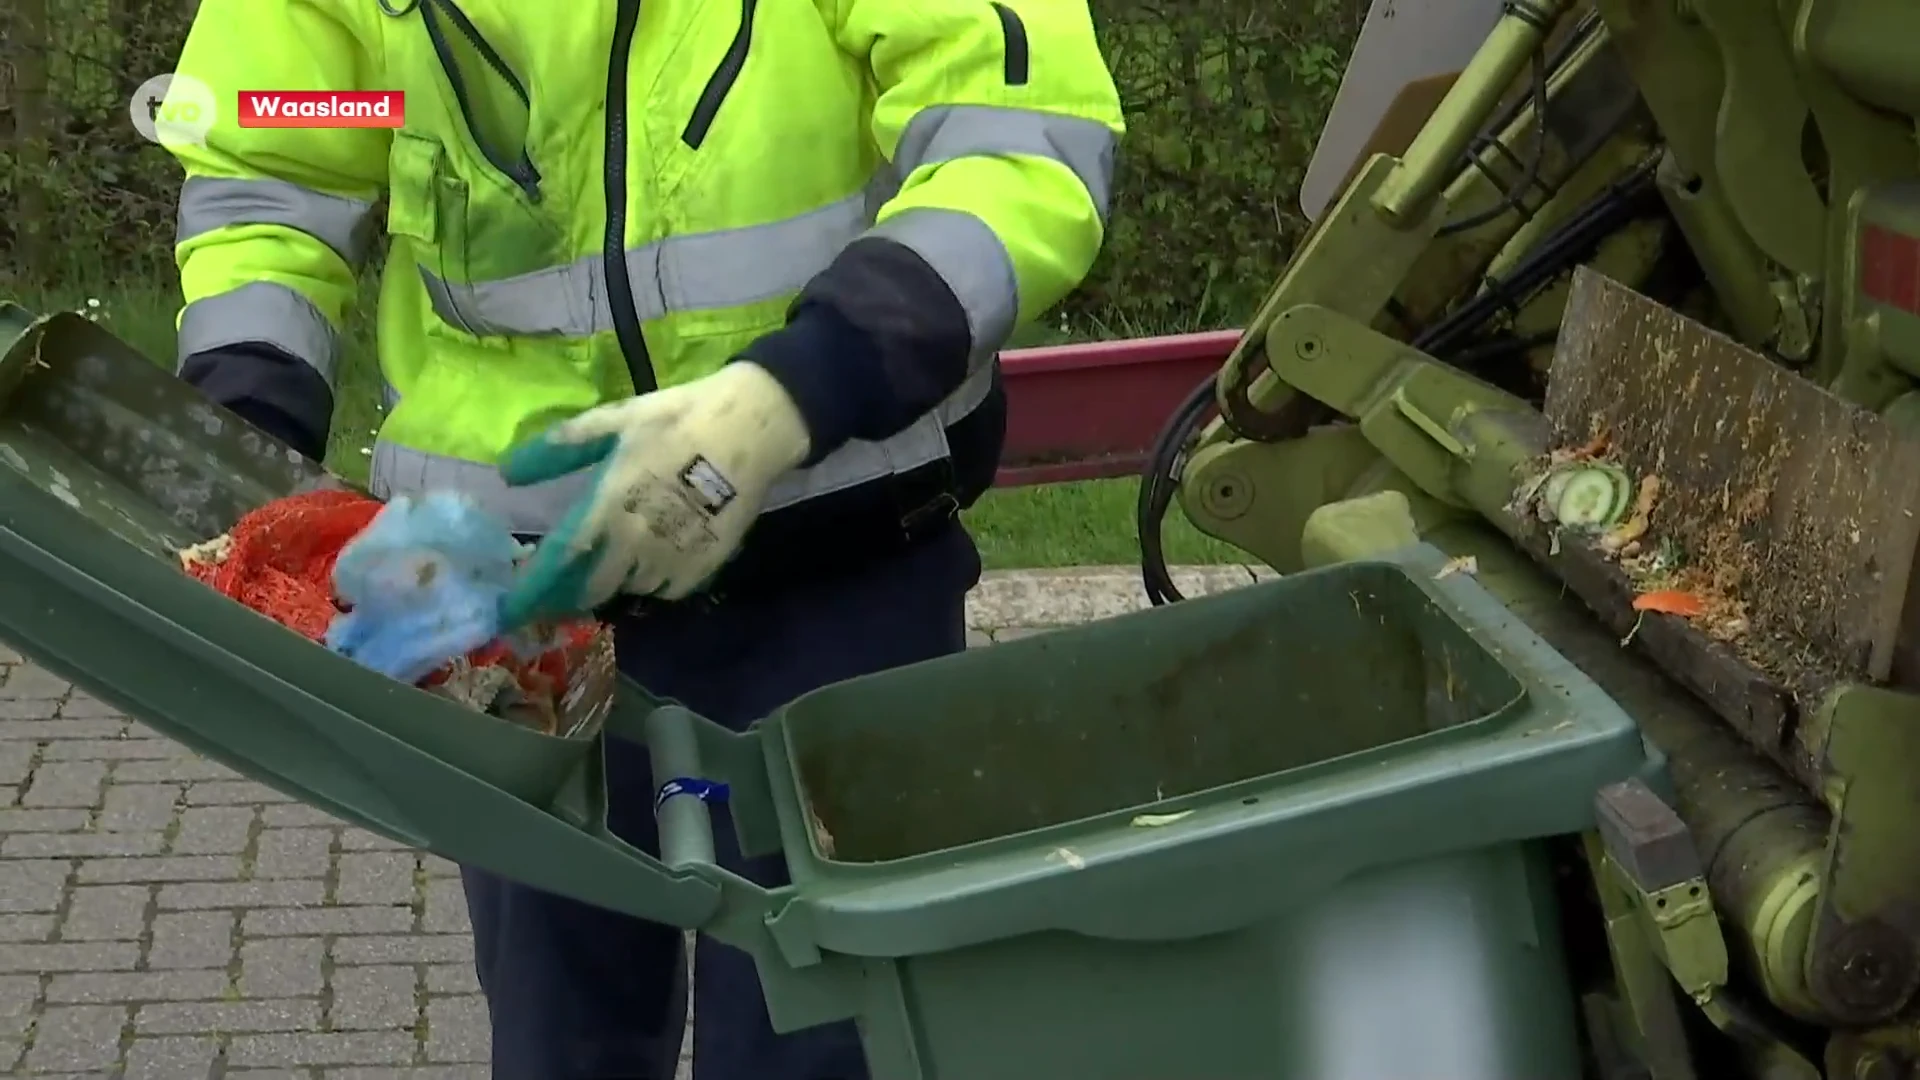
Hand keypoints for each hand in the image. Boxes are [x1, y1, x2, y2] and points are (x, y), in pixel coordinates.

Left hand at [496, 361, 810, 624]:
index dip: (532, 590)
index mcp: (609, 506)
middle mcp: (637, 543)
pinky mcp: (705, 565)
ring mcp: (674, 558)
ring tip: (611, 565)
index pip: (560, 561)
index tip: (509, 610)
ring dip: (615, 582)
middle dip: (570, 595)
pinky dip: (653, 581)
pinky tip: (653, 559)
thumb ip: (559, 450)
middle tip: (559, 591)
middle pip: (593, 588)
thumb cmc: (676, 419)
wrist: (750, 429)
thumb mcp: (612, 422)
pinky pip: (667, 588)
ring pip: (631, 588)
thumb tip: (507, 474)